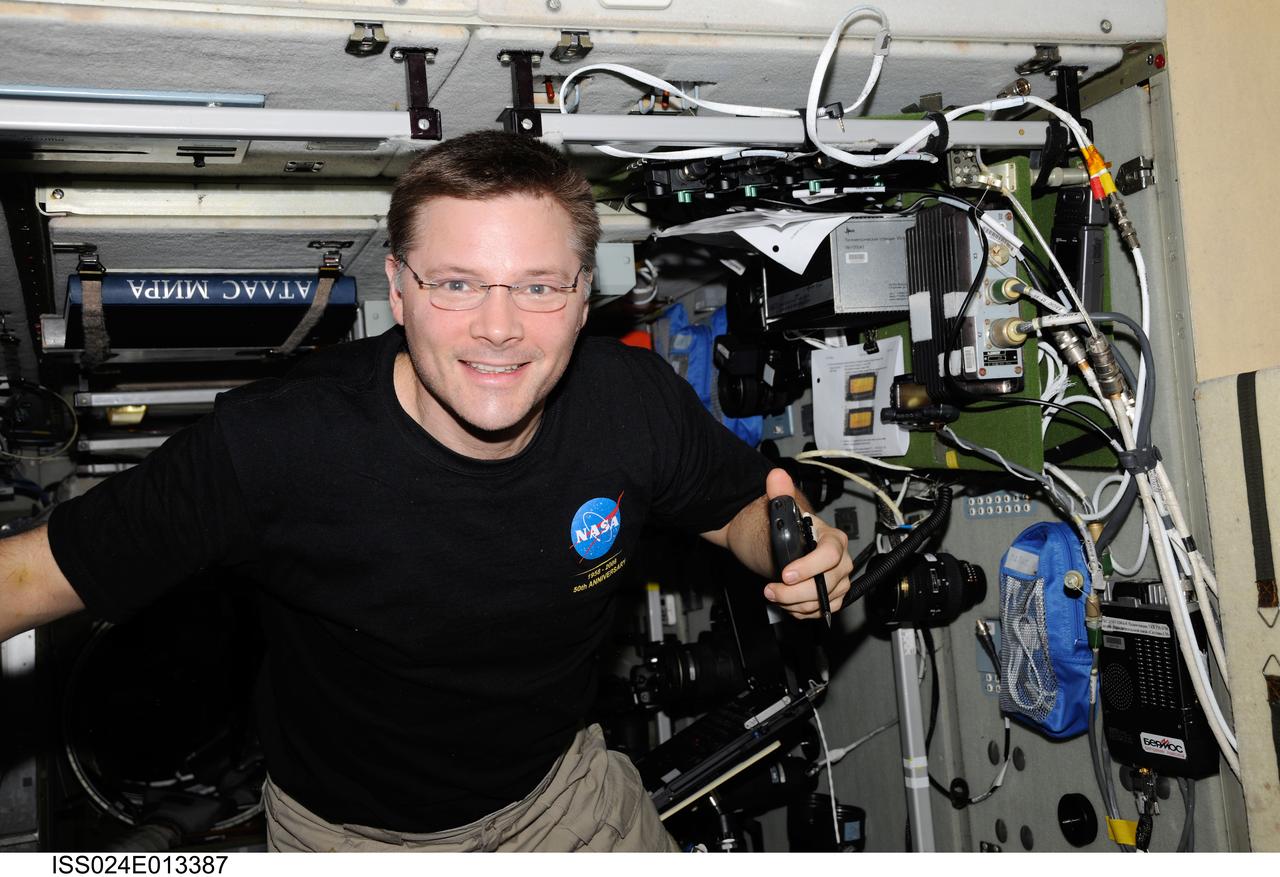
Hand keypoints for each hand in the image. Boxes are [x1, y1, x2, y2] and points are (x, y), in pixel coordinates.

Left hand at [762, 468, 852, 619]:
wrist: (775, 546)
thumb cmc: (780, 531)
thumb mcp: (777, 512)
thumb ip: (779, 494)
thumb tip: (777, 476)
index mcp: (832, 538)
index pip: (831, 554)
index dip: (810, 566)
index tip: (785, 574)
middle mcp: (841, 561)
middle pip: (828, 583)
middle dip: (796, 592)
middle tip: (771, 589)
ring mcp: (838, 581)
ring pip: (823, 602)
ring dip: (794, 603)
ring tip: (774, 594)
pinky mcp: (832, 598)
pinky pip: (821, 611)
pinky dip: (801, 611)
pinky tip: (786, 602)